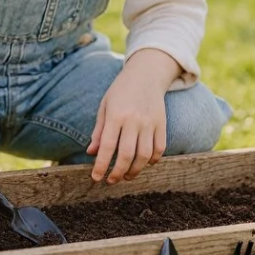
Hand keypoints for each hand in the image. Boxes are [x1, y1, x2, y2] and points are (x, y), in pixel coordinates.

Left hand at [87, 50, 180, 183]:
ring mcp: (150, 122)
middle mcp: (134, 120)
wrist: (146, 74)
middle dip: (118, 172)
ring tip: (127, 175)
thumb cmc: (120, 91)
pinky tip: (144, 163)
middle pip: (127, 154)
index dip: (101, 165)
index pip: (108, 146)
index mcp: (116, 115)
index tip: (96, 177)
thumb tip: (92, 152)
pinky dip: (152, 160)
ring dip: (135, 170)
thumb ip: (99, 130)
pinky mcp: (162, 123)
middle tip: (111, 180)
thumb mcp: (105, 106)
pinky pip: (159, 148)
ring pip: (144, 155)